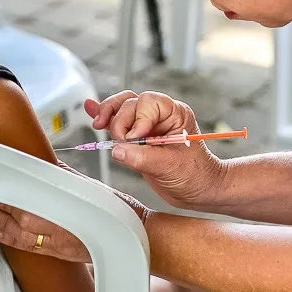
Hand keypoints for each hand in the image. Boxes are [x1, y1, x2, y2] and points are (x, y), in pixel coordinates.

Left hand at [0, 162, 151, 262]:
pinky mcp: (60, 253)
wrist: (135, 238)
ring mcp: (60, 244)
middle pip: (25, 220)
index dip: (16, 196)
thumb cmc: (119, 214)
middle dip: (6, 209)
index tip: (4, 186)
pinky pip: (31, 249)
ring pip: (24, 236)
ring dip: (4, 226)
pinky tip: (3, 234)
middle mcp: (63, 231)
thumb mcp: (94, 189)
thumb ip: (69, 179)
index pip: (36, 203)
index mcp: (72, 213)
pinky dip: (13, 241)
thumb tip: (49, 165)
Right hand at [86, 91, 228, 208]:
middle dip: (121, 122)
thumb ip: (143, 157)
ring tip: (98, 125)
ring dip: (108, 115)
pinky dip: (106, 115)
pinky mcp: (137, 136)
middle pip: (131, 104)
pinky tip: (91, 110)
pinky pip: (119, 119)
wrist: (199, 189)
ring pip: (122, 107)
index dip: (137, 118)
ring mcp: (148, 124)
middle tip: (122, 144)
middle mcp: (161, 115)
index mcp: (175, 114)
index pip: (148, 102)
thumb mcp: (171, 167)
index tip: (135, 139)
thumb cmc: (196, 175)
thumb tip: (118, 150)